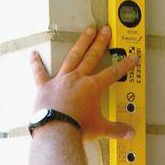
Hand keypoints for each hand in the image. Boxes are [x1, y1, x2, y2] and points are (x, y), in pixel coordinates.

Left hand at [29, 26, 137, 141]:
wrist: (57, 132)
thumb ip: (116, 129)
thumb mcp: (100, 129)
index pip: (112, 73)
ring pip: (72, 57)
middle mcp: (77, 79)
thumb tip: (130, 134)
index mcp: (92, 87)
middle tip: (105, 30)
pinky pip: (39, 73)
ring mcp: (60, 80)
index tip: (131, 57)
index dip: (124, 66)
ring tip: (87, 31)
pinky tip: (33, 54)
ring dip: (81, 43)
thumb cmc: (78, 128)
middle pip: (92, 56)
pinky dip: (36, 64)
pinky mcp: (45, 87)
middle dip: (101, 43)